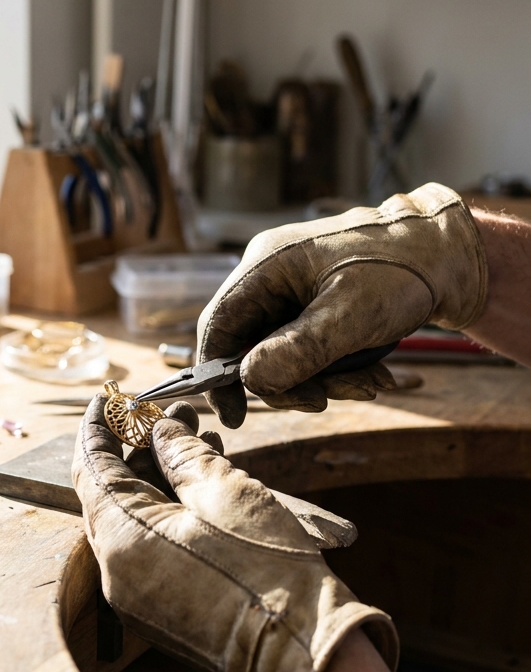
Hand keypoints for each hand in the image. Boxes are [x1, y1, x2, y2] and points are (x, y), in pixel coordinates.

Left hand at [72, 396, 397, 671]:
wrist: (304, 656)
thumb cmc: (267, 573)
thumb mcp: (223, 492)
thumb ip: (180, 453)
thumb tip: (158, 431)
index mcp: (120, 539)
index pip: (91, 469)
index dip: (98, 427)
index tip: (106, 398)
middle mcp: (116, 572)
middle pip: (113, 494)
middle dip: (140, 449)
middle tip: (174, 415)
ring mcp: (137, 596)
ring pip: (136, 520)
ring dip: (161, 479)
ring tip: (200, 442)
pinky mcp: (163, 610)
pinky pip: (152, 547)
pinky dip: (170, 512)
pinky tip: (204, 485)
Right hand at [196, 183, 487, 426]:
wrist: (454, 255)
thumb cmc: (403, 271)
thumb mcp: (351, 315)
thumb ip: (298, 350)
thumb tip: (250, 380)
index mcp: (267, 265)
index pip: (219, 324)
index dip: (218, 373)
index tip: (235, 416)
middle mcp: (273, 273)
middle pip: (251, 344)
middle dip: (288, 380)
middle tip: (323, 401)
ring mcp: (294, 288)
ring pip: (282, 351)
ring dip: (320, 379)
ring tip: (368, 385)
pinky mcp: (316, 302)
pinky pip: (307, 345)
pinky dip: (334, 368)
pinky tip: (372, 375)